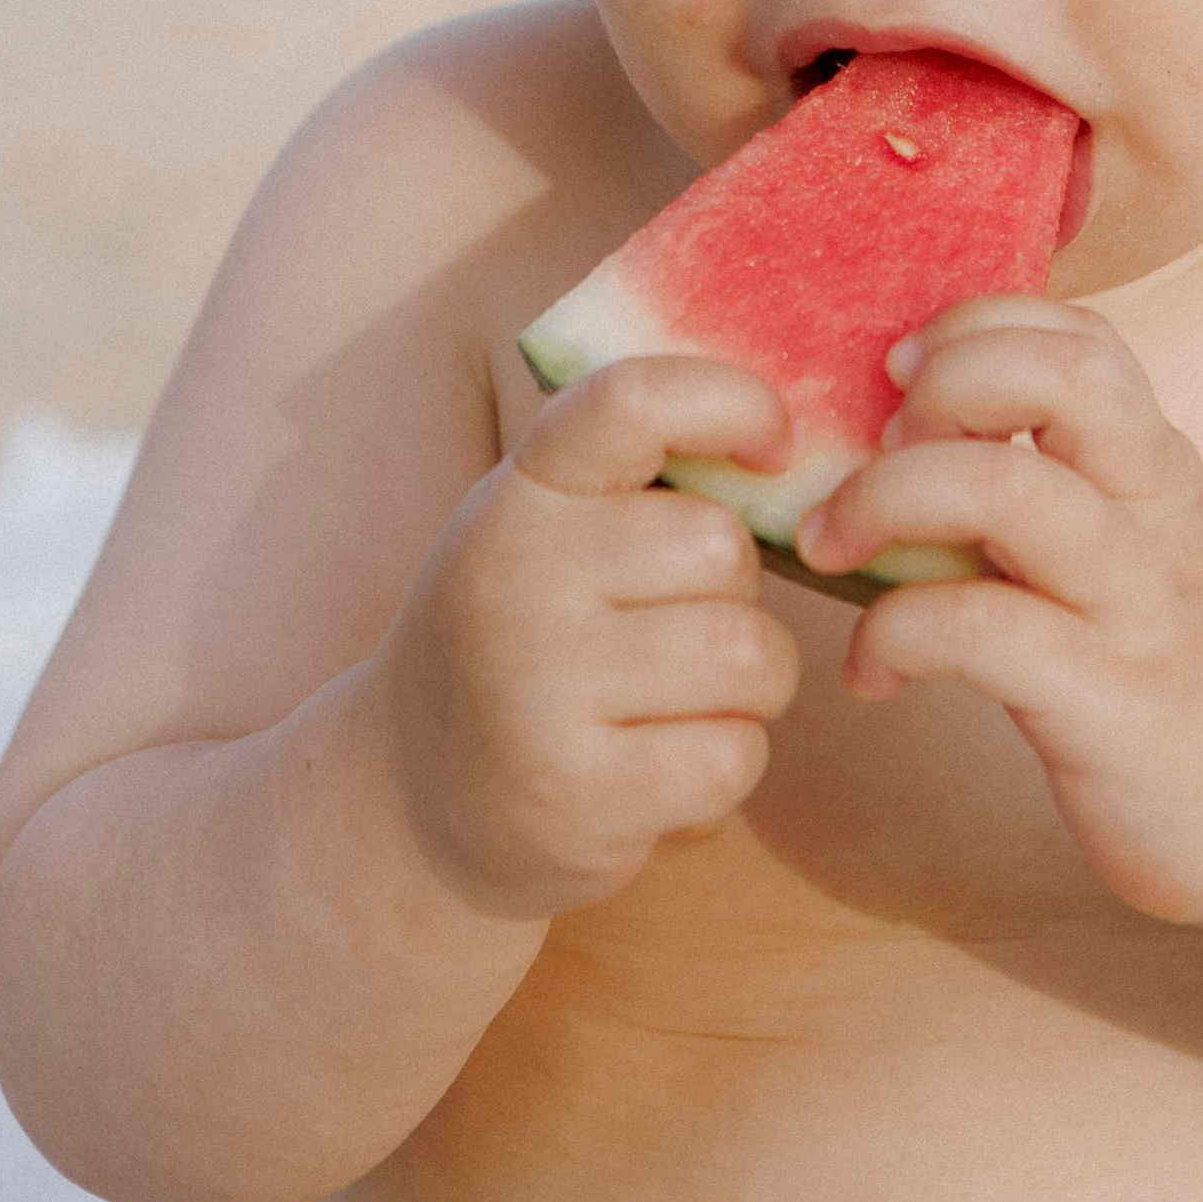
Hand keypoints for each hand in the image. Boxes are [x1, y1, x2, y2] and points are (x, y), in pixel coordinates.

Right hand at [364, 357, 801, 923]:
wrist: (410, 798)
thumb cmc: (523, 638)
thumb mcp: (544, 529)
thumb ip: (637, 476)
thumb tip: (792, 444)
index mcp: (520, 494)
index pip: (633, 403)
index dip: (730, 403)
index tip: (775, 445)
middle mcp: (517, 579)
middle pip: (723, 548)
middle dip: (737, 596)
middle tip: (676, 632)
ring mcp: (539, 691)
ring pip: (749, 657)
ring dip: (749, 688)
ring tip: (679, 701)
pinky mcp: (576, 797)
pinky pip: (733, 755)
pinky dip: (725, 763)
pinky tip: (660, 770)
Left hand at [796, 302, 1202, 930]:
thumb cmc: (1194, 671)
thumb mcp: (1148, 548)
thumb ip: (1064, 484)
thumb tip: (913, 432)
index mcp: (1159, 468)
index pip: (1078, 335)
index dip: (975, 329)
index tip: (907, 380)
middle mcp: (1159, 515)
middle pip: (1061, 376)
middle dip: (944, 384)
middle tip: (878, 448)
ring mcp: (1138, 608)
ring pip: (1008, 491)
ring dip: (887, 498)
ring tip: (833, 545)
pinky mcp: (1110, 707)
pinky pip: (979, 631)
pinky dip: (893, 635)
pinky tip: (873, 674)